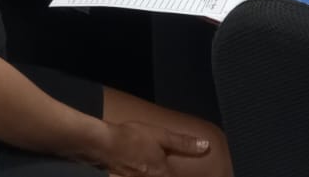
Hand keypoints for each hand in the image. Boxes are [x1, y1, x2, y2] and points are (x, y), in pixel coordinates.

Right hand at [93, 121, 210, 176]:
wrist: (102, 144)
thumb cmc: (133, 138)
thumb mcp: (161, 136)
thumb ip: (183, 143)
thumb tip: (206, 146)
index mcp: (162, 174)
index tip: (199, 176)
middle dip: (173, 176)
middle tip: (174, 171)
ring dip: (160, 174)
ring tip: (161, 170)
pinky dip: (146, 175)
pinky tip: (145, 170)